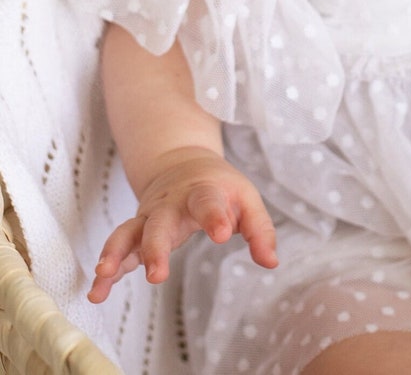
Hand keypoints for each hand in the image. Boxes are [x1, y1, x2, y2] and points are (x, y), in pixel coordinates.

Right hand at [87, 147, 277, 302]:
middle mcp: (171, 204)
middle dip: (156, 248)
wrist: (182, 163)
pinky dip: (106, 269)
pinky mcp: (136, 232)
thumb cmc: (220, 186)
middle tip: (156, 275)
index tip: (222, 234)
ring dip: (116, 253)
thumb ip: (260, 230)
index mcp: (202, 192)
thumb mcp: (246, 199)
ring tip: (105, 275)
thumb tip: (271, 262)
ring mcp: (149, 217)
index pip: (208, 202)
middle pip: (160, 223)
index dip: (215, 216)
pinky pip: (118, 249)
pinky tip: (97, 290)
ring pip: (128, 233)